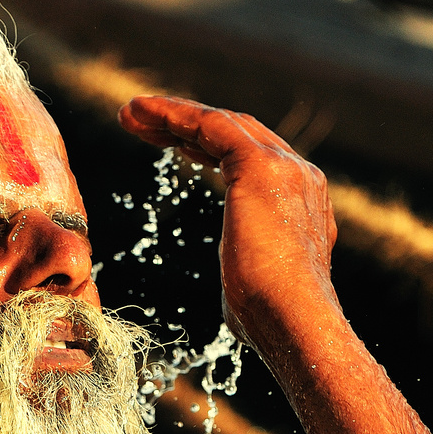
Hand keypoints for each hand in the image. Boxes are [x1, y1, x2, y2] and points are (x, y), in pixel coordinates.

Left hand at [117, 97, 336, 330]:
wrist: (295, 320)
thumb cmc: (270, 321)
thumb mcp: (253, 287)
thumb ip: (246, 271)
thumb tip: (239, 289)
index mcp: (301, 205)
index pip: (251, 160)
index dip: (207, 149)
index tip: (173, 147)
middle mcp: (299, 177)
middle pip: (237, 134)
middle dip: (186, 126)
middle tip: (142, 121)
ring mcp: (285, 167)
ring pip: (222, 124)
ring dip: (172, 116)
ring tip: (131, 113)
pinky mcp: (260, 165)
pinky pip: (210, 125)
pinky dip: (173, 115)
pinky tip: (141, 112)